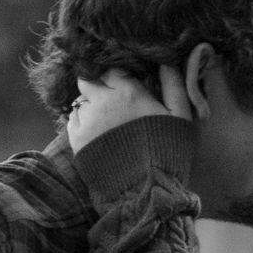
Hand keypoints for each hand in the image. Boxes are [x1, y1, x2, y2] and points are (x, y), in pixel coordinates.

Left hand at [65, 66, 193, 152]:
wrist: (144, 191)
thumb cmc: (167, 152)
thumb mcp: (180, 117)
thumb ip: (174, 85)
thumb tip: (167, 61)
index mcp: (128, 91)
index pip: (112, 68)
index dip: (116, 75)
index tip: (122, 85)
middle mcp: (103, 101)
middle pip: (89, 80)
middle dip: (97, 86)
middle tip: (109, 100)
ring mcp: (87, 120)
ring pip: (80, 101)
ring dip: (89, 105)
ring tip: (104, 120)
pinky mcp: (77, 140)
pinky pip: (72, 120)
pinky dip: (81, 122)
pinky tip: (95, 133)